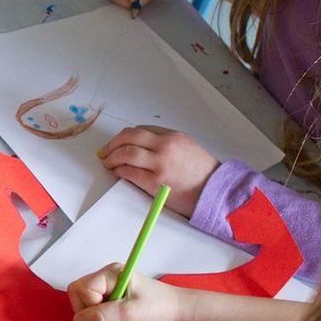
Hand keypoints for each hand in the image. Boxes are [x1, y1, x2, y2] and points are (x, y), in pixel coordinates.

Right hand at [69, 264, 188, 320]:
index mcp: (110, 275)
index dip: (88, 309)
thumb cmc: (158, 307)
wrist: (177, 313)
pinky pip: (100, 317)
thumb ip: (104, 316)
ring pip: (90, 312)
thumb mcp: (130, 313)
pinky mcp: (113, 303)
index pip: (82, 290)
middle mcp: (106, 280)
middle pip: (82, 301)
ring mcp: (109, 292)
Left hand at [99, 125, 218, 216]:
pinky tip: (118, 172)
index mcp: (172, 136)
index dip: (124, 136)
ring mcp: (159, 164)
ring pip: (125, 153)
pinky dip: (119, 171)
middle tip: (105, 151)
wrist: (215, 191)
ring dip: (112, 157)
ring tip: (108, 163)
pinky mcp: (155, 182)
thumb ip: (165, 143)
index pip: (140, 130)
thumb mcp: (186, 147)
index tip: (117, 142)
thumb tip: (140, 145)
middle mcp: (165, 147)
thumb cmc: (202, 172)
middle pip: (129, 137)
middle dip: (113, 144)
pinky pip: (129, 172)